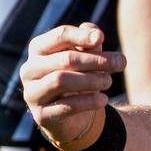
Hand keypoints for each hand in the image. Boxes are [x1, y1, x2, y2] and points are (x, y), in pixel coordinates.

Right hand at [20, 22, 125, 150]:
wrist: (73, 115)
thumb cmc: (80, 75)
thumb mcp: (88, 55)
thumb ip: (90, 42)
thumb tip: (96, 34)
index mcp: (39, 48)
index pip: (60, 36)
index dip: (82, 36)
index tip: (102, 38)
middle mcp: (29, 69)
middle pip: (65, 59)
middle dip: (96, 60)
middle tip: (120, 63)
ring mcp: (32, 93)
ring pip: (61, 80)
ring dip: (91, 80)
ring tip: (109, 81)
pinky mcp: (41, 115)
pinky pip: (66, 106)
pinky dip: (88, 101)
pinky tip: (104, 99)